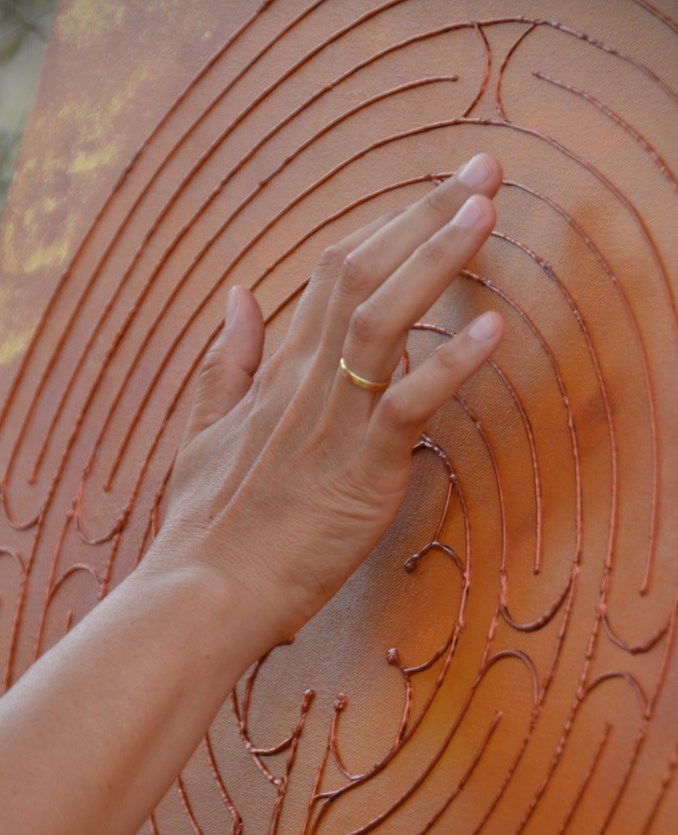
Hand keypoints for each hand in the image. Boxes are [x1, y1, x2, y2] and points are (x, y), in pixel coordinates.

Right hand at [145, 153, 503, 653]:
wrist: (205, 591)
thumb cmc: (208, 523)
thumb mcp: (205, 430)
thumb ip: (227, 361)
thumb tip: (238, 295)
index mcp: (279, 370)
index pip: (334, 274)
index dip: (388, 228)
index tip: (433, 194)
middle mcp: (306, 381)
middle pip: (364, 273)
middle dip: (425, 215)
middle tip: (481, 168)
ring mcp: (333, 421)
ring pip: (384, 318)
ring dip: (437, 259)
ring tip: (486, 210)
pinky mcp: (360, 468)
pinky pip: (407, 402)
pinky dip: (451, 363)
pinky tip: (492, 326)